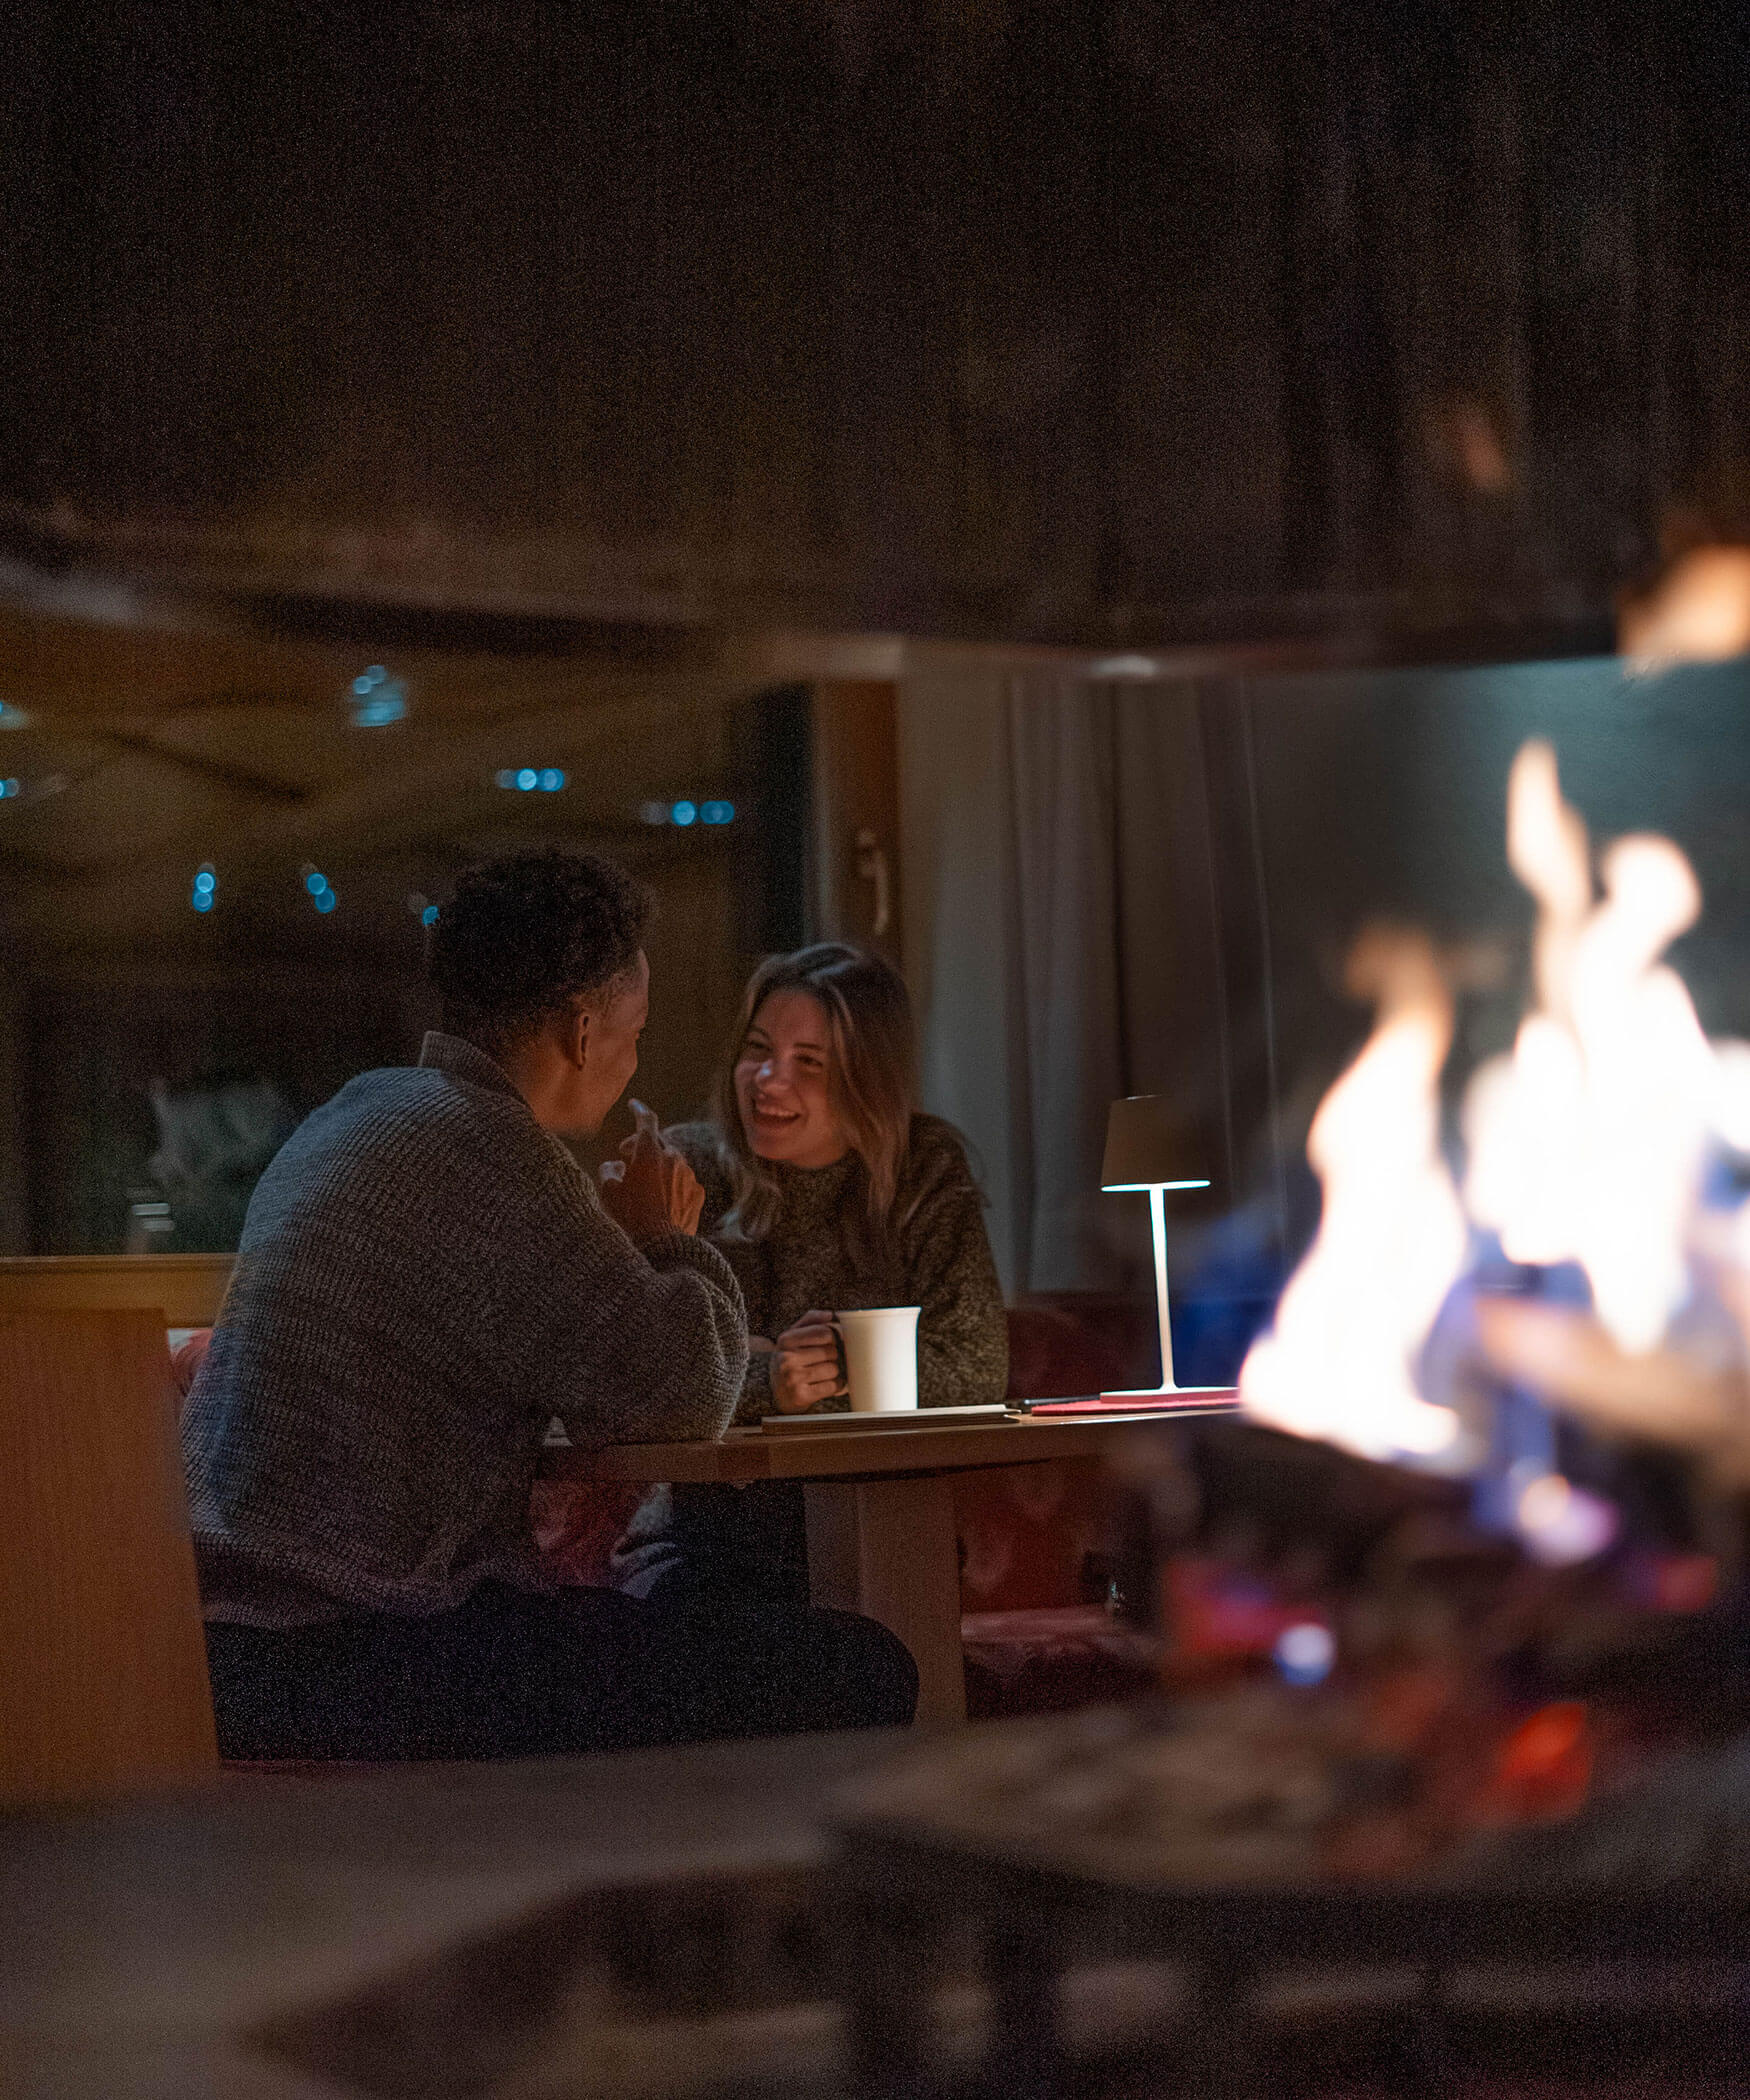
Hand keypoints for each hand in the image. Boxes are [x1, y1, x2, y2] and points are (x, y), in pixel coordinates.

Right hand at [598, 1100, 704, 1241]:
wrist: (662, 1249)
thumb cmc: (629, 1219)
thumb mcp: (608, 1193)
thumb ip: (609, 1171)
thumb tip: (616, 1166)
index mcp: (649, 1153)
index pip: (646, 1121)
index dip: (638, 1110)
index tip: (633, 1105)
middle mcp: (673, 1159)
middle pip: (657, 1142)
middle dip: (641, 1145)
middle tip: (625, 1156)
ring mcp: (689, 1176)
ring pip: (671, 1162)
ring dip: (657, 1166)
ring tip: (642, 1185)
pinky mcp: (698, 1194)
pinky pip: (683, 1181)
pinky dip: (672, 1184)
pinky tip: (660, 1201)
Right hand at [770, 1309, 845, 1412]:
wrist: (774, 1392)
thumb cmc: (789, 1360)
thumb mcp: (793, 1337)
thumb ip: (811, 1320)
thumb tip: (830, 1315)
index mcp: (785, 1340)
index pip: (824, 1332)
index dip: (833, 1338)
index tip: (829, 1343)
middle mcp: (786, 1358)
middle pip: (830, 1351)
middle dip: (833, 1356)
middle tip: (824, 1361)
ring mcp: (792, 1378)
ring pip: (833, 1369)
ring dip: (834, 1372)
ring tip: (823, 1373)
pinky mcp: (800, 1396)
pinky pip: (832, 1386)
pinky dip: (835, 1386)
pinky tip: (825, 1384)